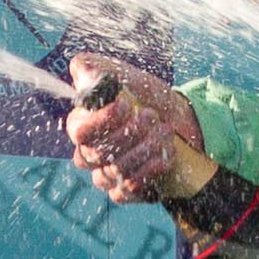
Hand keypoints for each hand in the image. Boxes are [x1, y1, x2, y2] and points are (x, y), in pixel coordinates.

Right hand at [65, 52, 201, 204]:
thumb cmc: (147, 99)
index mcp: (83, 125)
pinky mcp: (123, 192)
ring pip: (116, 170)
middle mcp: (89, 154)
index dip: (101, 120)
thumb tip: (81, 66)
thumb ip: (100, 68)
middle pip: (99, 152)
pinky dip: (148, 172)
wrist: (178, 122)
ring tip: (165, 132)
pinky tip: (164, 157)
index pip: (80, 130)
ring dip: (145, 149)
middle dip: (131, 132)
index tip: (125, 106)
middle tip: (152, 116)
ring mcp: (105, 175)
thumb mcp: (127, 77)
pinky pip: (126, 190)